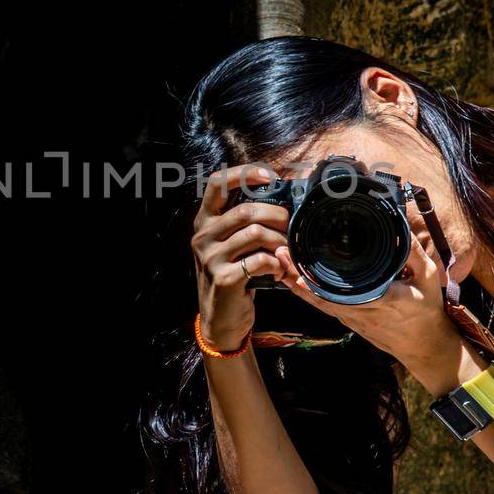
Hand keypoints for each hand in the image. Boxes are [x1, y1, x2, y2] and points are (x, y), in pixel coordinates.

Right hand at [191, 163, 298, 349]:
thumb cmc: (233, 276)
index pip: (217, 184)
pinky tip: (279, 271)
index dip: (244, 173)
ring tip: (287, 253)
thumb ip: (244, 224)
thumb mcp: (230, 246)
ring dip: (280, 242)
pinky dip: (277, 263)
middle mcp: (203, 237)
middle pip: (246, 210)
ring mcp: (210, 258)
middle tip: (291, 227)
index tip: (269, 176)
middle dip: (277, 216)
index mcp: (204, 222)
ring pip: (256, 233)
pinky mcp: (224, 278)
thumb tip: (281, 201)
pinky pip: (260, 260)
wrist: (221, 320)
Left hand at [275, 198, 464, 375]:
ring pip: (319, 302)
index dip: (320, 285)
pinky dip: (307, 294)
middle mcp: (363, 312)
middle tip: (280, 254)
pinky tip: (293, 280)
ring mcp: (354, 319)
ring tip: (279, 262)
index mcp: (384, 300)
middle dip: (298, 276)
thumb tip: (399, 226)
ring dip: (297, 283)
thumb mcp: (428, 277)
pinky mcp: (350, 321)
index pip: (346, 294)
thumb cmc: (426, 310)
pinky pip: (324, 307)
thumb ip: (413, 252)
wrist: (424, 346)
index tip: (301, 271)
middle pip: (322, 296)